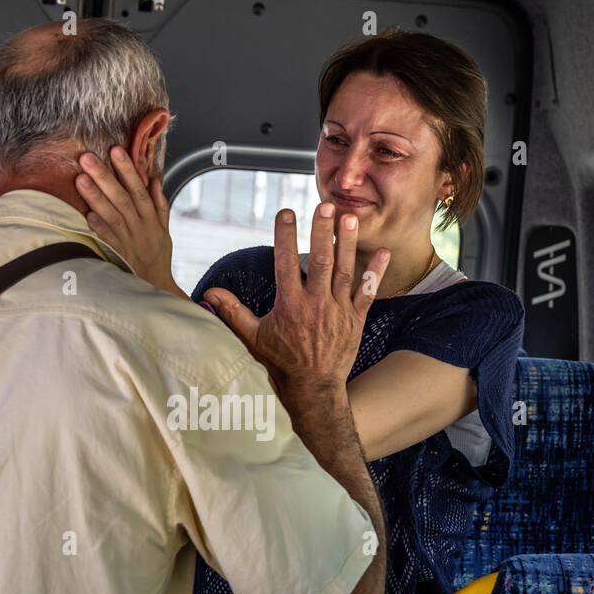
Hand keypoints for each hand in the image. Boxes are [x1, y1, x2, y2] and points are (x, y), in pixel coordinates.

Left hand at [76, 147, 184, 297]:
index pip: (139, 189)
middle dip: (105, 176)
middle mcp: (140, 228)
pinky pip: (108, 241)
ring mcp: (129, 242)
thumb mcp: (164, 229)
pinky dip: (99, 228)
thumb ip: (159, 203)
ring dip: (96, 197)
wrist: (158, 287)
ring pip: (112, 216)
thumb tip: (154, 178)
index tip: (116, 150)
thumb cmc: (157, 256)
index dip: (128, 170)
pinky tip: (87, 215)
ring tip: (80, 179)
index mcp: (151, 218)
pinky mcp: (119, 257)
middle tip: (87, 158)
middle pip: (122, 198)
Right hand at [205, 203, 389, 390]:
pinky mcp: (355, 319)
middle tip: (326, 206)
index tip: (286, 212)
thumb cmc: (282, 362)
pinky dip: (376, 272)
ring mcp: (338, 311)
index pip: (286, 263)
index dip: (285, 236)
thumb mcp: (253, 338)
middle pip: (320, 261)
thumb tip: (210, 293)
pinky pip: (368, 292)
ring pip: (344, 271)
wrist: (313, 388)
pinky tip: (383, 251)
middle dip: (323, 232)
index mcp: (290, 305)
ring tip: (350, 218)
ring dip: (348, 243)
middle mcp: (315, 304)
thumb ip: (233, 312)